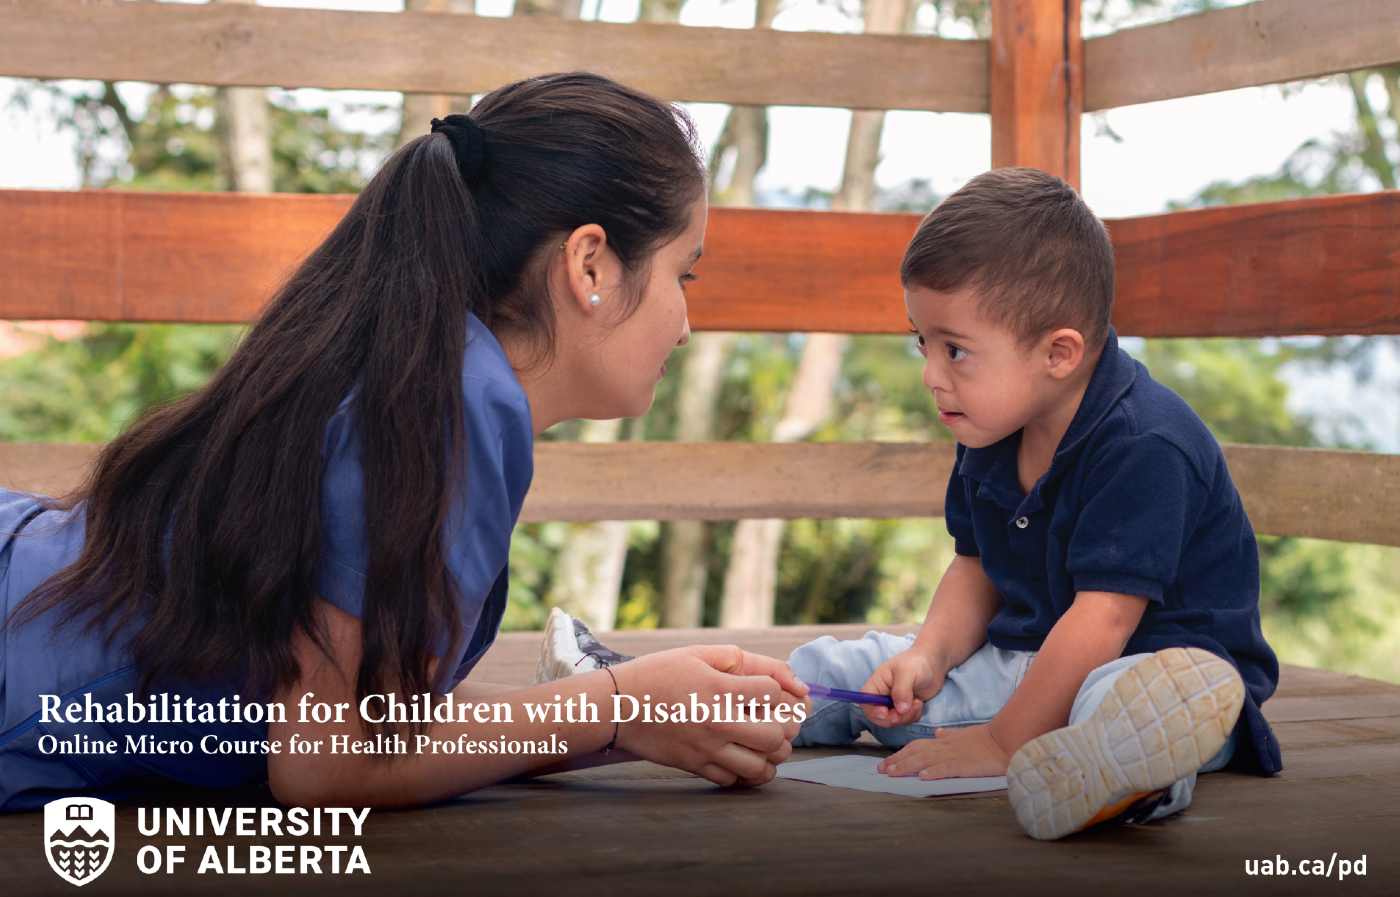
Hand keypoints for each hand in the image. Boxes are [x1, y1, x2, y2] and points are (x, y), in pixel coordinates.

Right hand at [611, 645, 809, 787]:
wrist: (617, 707)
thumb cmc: (658, 674)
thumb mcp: (698, 654)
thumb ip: (742, 660)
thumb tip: (787, 677)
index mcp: (719, 689)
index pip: (773, 694)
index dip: (778, 691)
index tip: (768, 691)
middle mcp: (716, 722)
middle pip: (775, 736)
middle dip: (784, 728)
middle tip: (777, 720)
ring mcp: (706, 749)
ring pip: (760, 767)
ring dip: (771, 756)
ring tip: (765, 743)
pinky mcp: (695, 766)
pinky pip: (734, 781)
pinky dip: (745, 772)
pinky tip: (742, 756)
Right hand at [859, 648, 945, 726]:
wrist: (933, 664)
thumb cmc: (916, 662)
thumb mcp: (907, 672)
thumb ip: (902, 691)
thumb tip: (900, 710)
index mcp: (877, 684)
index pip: (865, 700)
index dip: (872, 710)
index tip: (886, 712)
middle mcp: (882, 695)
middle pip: (878, 716)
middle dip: (893, 718)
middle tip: (907, 710)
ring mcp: (893, 704)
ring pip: (893, 721)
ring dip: (906, 717)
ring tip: (918, 703)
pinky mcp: (904, 709)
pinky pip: (904, 721)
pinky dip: (913, 716)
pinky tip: (919, 704)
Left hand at [877, 723, 1010, 778]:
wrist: (1003, 740)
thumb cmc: (985, 739)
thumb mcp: (963, 734)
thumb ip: (949, 735)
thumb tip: (937, 732)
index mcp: (943, 741)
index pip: (916, 746)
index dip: (900, 754)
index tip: (887, 762)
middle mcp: (943, 747)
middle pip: (915, 752)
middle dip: (897, 761)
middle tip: (881, 770)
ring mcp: (953, 756)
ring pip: (924, 760)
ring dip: (906, 766)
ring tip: (892, 773)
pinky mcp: (964, 765)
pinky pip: (946, 768)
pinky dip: (933, 772)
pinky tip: (922, 776)